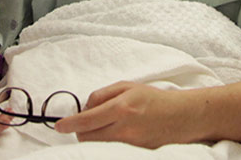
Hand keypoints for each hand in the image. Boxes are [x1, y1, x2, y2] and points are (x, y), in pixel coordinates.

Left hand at [54, 81, 194, 148]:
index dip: (69, 124)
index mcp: (122, 108)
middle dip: (80, 131)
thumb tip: (85, 107)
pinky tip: (113, 133)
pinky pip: (111, 150)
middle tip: (84, 123)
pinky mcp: (136, 154)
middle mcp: (125, 129)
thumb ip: (103, 95)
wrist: (181, 116)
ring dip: (92, 137)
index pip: (87, 120)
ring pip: (97, 146)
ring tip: (102, 126)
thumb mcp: (127, 87)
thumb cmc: (154, 99)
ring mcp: (130, 144)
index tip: (59, 126)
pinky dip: (106, 142)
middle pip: (88, 137)